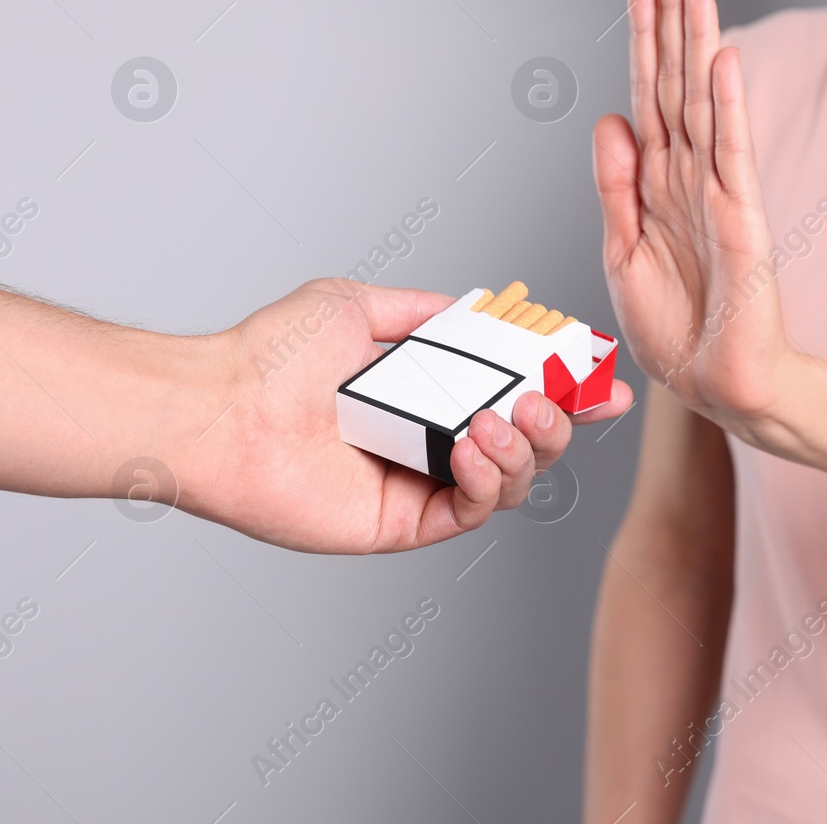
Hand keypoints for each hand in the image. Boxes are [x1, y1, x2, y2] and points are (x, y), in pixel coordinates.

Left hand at [182, 278, 632, 553]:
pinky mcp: (403, 523)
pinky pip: (471, 509)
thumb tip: (483, 306)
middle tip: (555, 397)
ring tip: (500, 419)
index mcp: (426, 392)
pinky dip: (489, 480)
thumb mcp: (360, 303)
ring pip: (512, 479)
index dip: (566, 388)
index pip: (514, 392)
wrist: (222, 407)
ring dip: (525, 447)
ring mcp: (420, 483)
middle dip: (559, 420)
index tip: (604, 379)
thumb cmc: (274, 355)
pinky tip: (474, 448)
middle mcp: (430, 439)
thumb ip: (426, 311)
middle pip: (529, 441)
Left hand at [592, 0, 795, 429]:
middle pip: (677, 81)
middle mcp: (688, 175)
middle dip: (674, 17)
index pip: (649, 93)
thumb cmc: (676, 327)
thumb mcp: (622, 252)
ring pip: (704, 102)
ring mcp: (718, 192)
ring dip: (700, 41)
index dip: (645, 38)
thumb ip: (616, 186)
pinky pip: (732, 153)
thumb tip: (609, 120)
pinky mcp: (742, 220)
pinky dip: (728, 106)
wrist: (716, 384)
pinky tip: (725, 61)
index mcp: (657, 182)